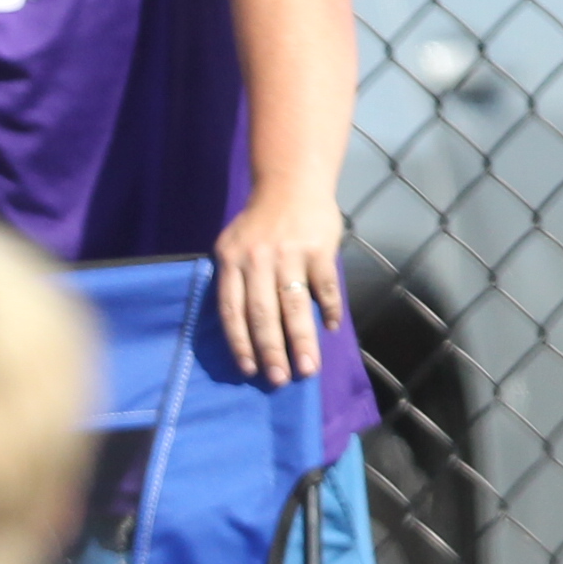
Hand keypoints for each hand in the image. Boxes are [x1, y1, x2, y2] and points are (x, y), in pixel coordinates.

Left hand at [211, 188, 344, 387]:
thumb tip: (245, 332)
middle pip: (263, 314)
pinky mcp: (319, 249)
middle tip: (280, 379)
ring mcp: (289, 253)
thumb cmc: (259, 223)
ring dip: (302, 340)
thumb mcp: (234, 247)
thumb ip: (236, 282)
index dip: (240, 343)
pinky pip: (325, 286)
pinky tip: (331, 328)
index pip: (232, 311)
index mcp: (231, 261)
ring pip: (295, 305)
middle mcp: (257, 259)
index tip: (249, 370)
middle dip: (271, 351)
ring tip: (308, 368)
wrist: (291, 184)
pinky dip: (330, 308)